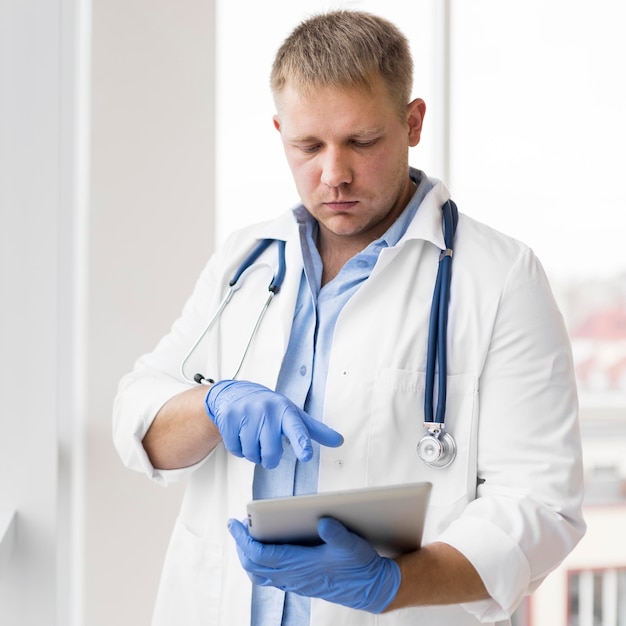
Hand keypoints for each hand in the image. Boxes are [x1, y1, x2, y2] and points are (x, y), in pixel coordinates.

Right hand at [204, 380, 343, 468]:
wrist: (236, 394)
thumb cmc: (270, 408)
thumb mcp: (293, 415)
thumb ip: (315, 430)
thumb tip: (338, 441)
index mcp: (285, 411)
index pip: (296, 429)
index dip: (302, 443)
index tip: (307, 455)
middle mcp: (266, 410)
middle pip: (270, 452)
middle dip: (270, 458)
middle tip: (270, 449)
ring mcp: (246, 413)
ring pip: (251, 454)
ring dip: (254, 453)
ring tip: (255, 438)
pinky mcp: (228, 418)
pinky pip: (236, 449)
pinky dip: (239, 449)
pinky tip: (241, 435)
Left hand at [228, 516, 400, 613]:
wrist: (371, 589)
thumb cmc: (361, 566)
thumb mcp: (352, 545)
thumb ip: (337, 533)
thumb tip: (322, 521)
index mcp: (302, 566)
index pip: (262, 555)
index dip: (245, 539)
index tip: (235, 524)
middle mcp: (294, 578)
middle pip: (255, 565)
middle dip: (241, 546)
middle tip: (236, 526)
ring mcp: (296, 583)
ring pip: (261, 574)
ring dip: (248, 557)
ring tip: (246, 538)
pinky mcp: (300, 584)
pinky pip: (271, 577)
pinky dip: (260, 564)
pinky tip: (266, 551)